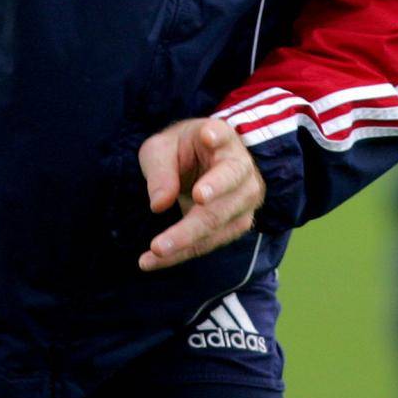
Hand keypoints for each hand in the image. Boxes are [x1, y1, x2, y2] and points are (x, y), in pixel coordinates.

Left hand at [137, 117, 264, 271]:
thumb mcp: (161, 149)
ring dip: (184, 242)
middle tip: (161, 240)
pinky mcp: (237, 223)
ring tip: (153, 251)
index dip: (217, 138)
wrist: (201, 163)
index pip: (223, 136)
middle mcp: (242, 167)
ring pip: (217, 224)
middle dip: (191, 221)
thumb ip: (160, 170)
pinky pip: (209, 243)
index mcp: (223, 138)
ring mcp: (245, 198)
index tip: (207, 137)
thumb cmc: (181, 151)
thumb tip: (159, 205)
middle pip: (222, 195)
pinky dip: (181, 253)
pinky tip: (152, 260)